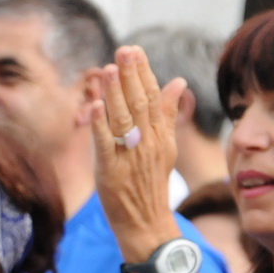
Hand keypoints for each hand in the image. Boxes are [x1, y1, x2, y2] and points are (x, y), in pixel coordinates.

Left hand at [91, 46, 186, 262]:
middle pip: (140, 104)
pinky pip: (106, 145)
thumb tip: (178, 81)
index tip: (135, 50)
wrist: (146, 223)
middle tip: (124, 50)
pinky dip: (100, 125)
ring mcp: (130, 157)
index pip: (153, 98)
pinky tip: (95, 106)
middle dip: (131, 76)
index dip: (143, 73)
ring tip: (109, 69)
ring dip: (115, 94)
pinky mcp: (112, 172)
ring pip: (123, 120)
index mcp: (160, 135)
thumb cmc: (150, 183)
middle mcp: (147, 143)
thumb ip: (168, 113)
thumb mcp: (165, 146)